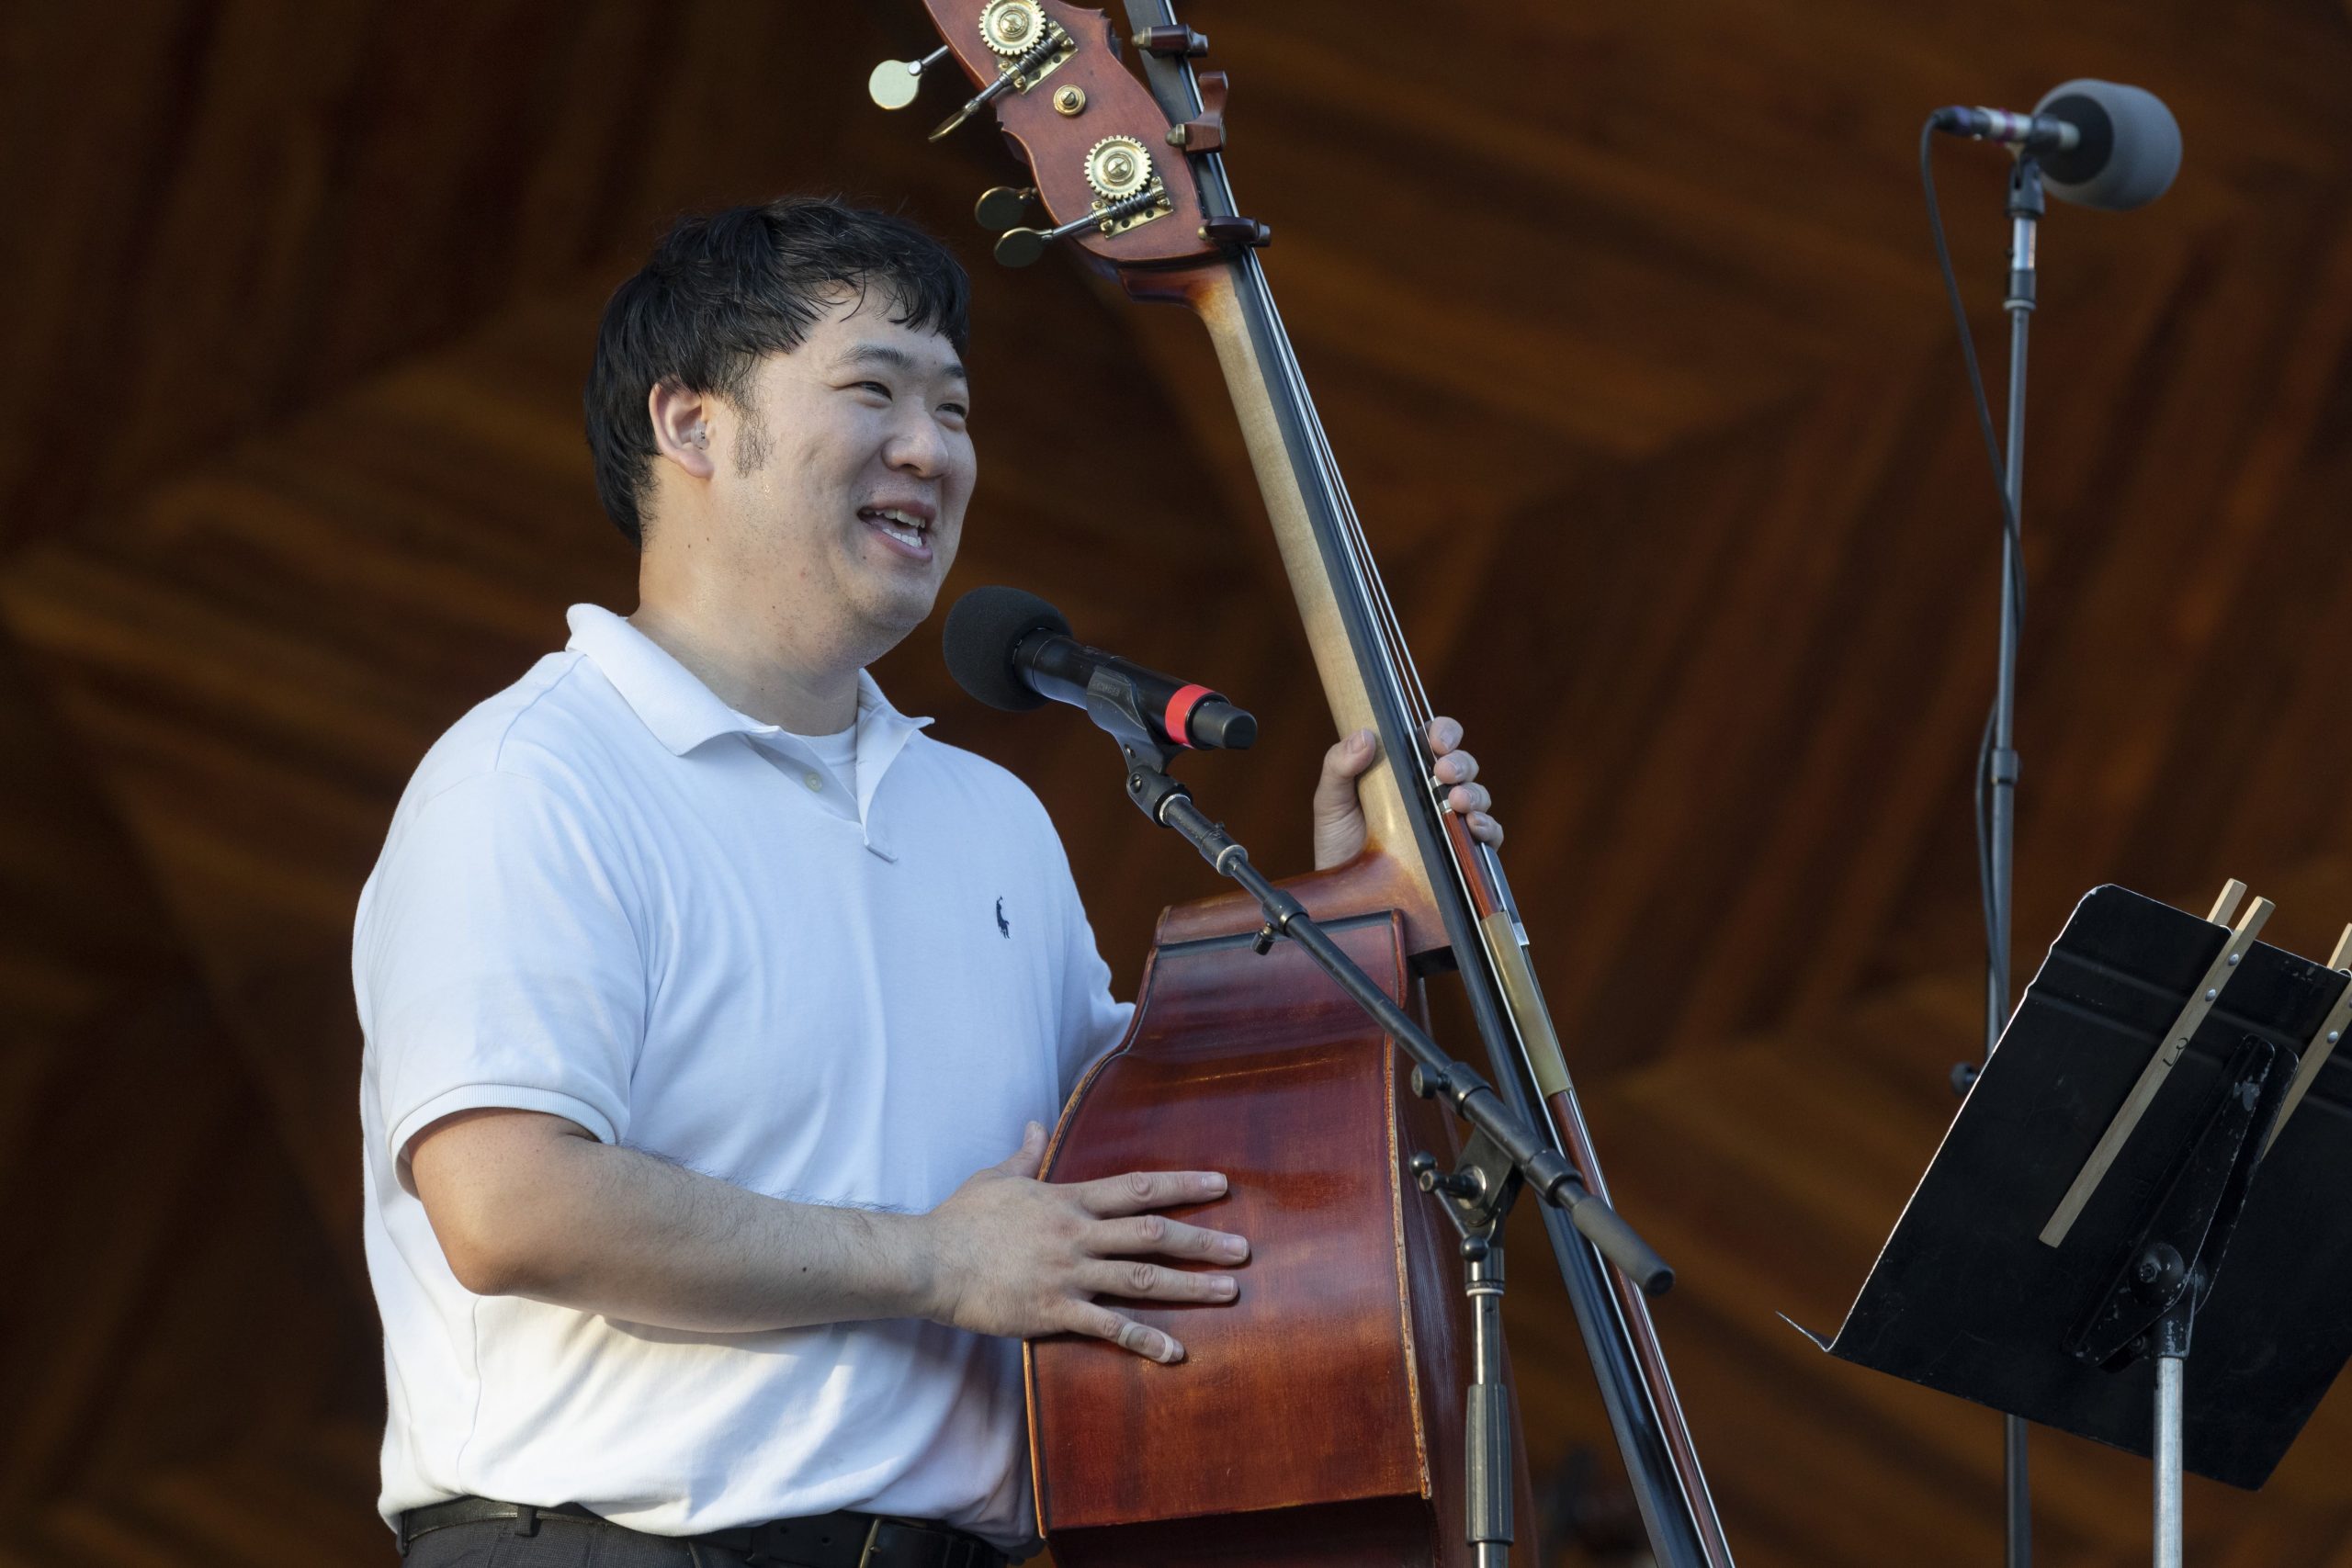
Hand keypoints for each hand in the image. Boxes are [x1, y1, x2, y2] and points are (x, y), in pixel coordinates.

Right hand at [917, 1122, 1249, 1362]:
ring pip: (1142, 1279)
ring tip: (1230, 1291)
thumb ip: (1026, 1154)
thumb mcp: (996, 1177)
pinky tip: (1176, 1353)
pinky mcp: (1054, 1312)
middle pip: (1152, 1234)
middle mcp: (1077, 1235)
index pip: (1136, 1188)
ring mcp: (1068, 1274)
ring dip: (1190, 1286)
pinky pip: (1108, 1327)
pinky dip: (1144, 1340)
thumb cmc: (960, 1219)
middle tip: (1245, 1248)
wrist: (928, 1261)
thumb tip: (1038, 1125)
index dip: (1182, 1185)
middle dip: (1203, 1240)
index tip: (1221, 1184)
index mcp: (1067, 1200)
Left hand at [1312, 716, 1502, 869]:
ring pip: (1478, 795)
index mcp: (1405, 768)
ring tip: (1459, 801)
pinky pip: (1487, 835)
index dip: (1444, 732)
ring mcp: (1446, 819)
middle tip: (1443, 772)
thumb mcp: (1331, 798)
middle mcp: (1431, 789)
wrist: (1342, 891)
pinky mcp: (1458, 851)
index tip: (1436, 741)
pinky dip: (1489, 828)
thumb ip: (1339, 764)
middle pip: (1462, 764)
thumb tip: (1365, 736)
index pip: (1435, 738)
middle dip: (1460, 763)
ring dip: (1474, 794)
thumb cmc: (1337, 840)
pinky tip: (1473, 827)